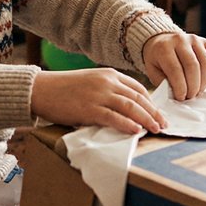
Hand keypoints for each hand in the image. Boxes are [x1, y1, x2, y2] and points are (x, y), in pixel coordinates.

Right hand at [30, 68, 165, 133]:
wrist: (41, 89)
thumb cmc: (64, 89)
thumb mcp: (90, 82)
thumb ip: (108, 90)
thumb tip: (126, 108)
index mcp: (108, 74)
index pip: (137, 88)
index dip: (151, 101)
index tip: (158, 113)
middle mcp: (107, 82)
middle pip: (138, 98)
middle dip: (153, 112)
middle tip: (164, 124)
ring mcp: (98, 95)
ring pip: (130, 107)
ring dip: (146, 119)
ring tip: (156, 129)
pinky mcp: (89, 109)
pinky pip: (114, 117)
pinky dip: (127, 125)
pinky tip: (136, 131)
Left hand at [142, 32, 205, 100]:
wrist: (163, 41)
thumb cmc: (157, 60)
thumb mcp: (153, 71)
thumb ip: (164, 82)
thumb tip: (178, 94)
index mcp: (163, 48)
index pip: (175, 70)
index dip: (180, 87)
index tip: (181, 97)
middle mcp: (180, 40)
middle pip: (192, 66)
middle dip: (193, 86)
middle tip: (190, 96)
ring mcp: (194, 39)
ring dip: (204, 82)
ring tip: (197, 91)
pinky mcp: (205, 42)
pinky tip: (205, 83)